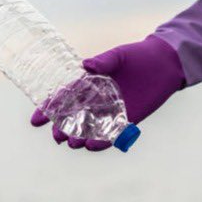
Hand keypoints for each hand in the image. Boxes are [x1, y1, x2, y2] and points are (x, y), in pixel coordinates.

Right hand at [30, 35, 185, 150]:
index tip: (36, 121)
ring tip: (73, 143)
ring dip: (80, 137)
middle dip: (62, 128)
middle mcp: (97, 101)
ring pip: (90, 129)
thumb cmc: (138, 56)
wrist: (165, 64)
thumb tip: (86, 65)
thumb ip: (103, 61)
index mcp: (89, 84)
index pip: (63, 98)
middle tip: (57, 136)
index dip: (48, 110)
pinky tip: (93, 145)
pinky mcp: (128, 120)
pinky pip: (112, 134)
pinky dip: (102, 141)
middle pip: (73, 118)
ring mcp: (111, 112)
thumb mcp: (119, 55)